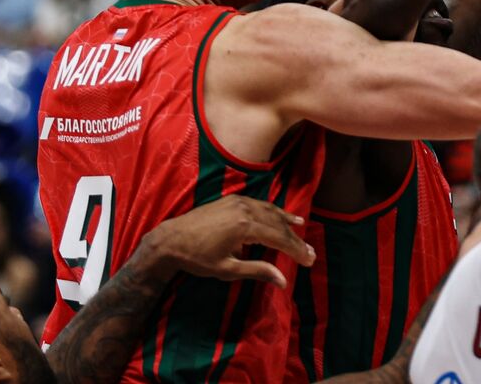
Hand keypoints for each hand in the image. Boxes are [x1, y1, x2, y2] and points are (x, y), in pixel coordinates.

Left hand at [142, 196, 313, 287]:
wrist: (171, 239)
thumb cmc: (198, 258)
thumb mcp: (228, 269)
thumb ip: (258, 270)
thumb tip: (283, 281)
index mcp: (246, 227)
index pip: (280, 239)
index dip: (296, 250)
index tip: (310, 261)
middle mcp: (246, 209)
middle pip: (278, 224)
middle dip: (295, 239)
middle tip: (309, 252)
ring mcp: (239, 202)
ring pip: (270, 211)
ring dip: (286, 221)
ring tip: (301, 227)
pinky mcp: (232, 199)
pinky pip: (259, 204)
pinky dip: (272, 211)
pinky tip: (278, 215)